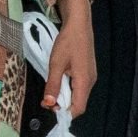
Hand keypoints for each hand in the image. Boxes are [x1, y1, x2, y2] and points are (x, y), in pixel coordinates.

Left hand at [43, 0, 97, 116]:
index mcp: (84, 81)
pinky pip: (78, 87)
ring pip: (78, 95)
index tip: (49, 107)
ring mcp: (90, 76)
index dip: (64, 113)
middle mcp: (90, 81)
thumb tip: (49, 103)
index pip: (78, 108)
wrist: (79, 23)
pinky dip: (68, 89)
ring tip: (51, 90)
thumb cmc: (68, 41)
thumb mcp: (56, 64)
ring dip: (64, 97)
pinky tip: (59, 80)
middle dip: (62, 105)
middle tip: (46, 99)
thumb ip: (53, 85)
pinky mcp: (87, 71)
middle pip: (78, 103)